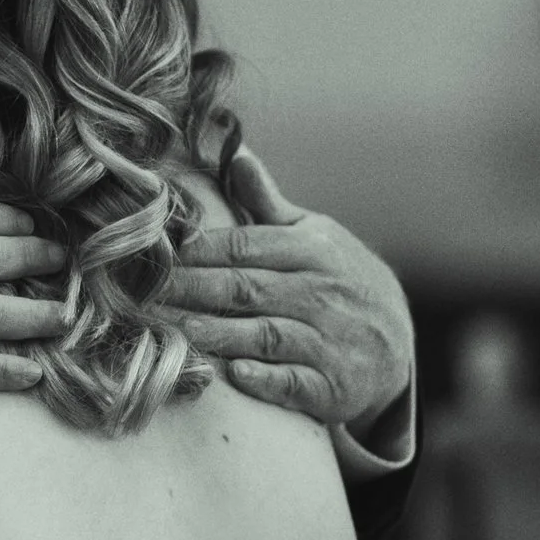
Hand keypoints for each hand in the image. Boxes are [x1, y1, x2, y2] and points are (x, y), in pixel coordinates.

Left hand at [159, 151, 414, 433]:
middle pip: (247, 288)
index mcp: (312, 250)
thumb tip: (235, 153)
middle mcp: (322, 292)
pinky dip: (267, 379)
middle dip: (192, 290)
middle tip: (141, 295)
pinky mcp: (333, 386)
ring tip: (174, 332)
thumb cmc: (340, 280)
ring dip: (219, 334)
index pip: (245, 246)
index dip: (197, 250)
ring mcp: (330, 341)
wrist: (398, 341)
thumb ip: (267, 204)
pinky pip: (297, 382)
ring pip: (267, 335)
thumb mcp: (314, 236)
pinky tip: (234, 374)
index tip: (152, 254)